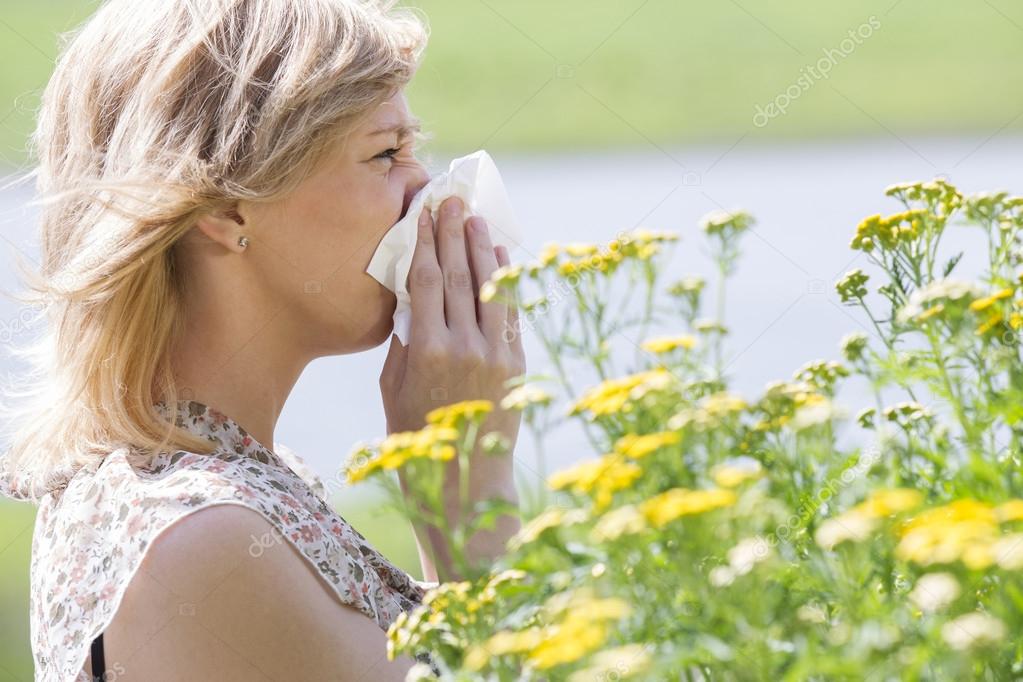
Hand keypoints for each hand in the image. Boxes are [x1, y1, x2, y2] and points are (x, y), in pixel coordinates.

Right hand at [378, 196, 526, 444]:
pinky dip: (505, 280)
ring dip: (481, 248)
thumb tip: (411, 298)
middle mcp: (463, 346)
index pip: (424, 281)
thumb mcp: (393, 389)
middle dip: (452, 233)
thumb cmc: (417, 439)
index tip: (423, 213)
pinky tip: (500, 256)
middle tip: (451, 199)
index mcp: (425, 351)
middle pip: (456, 275)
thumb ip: (403, 341)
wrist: (465, 482)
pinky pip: (510, 311)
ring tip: (475, 218)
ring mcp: (495, 353)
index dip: (423, 242)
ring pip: (487, 287)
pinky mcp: (516, 363)